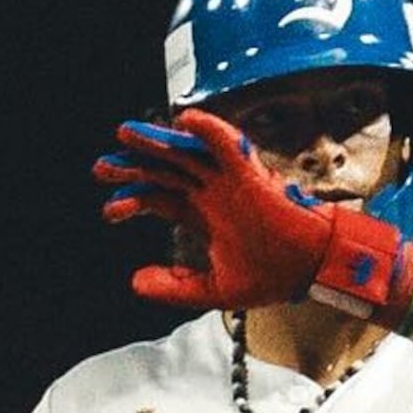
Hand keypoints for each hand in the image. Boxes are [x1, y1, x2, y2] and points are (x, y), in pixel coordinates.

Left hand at [94, 108, 407, 314]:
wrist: (311, 269)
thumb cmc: (272, 275)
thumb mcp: (214, 289)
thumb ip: (175, 287)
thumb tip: (135, 282)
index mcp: (203, 215)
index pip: (159, 199)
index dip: (133, 201)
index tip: (109, 212)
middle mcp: (212, 193)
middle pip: (165, 171)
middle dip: (133, 168)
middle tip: (101, 168)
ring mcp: (229, 181)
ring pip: (187, 154)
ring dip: (157, 142)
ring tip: (127, 135)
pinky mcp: (250, 175)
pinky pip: (228, 144)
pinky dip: (208, 131)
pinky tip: (184, 122)